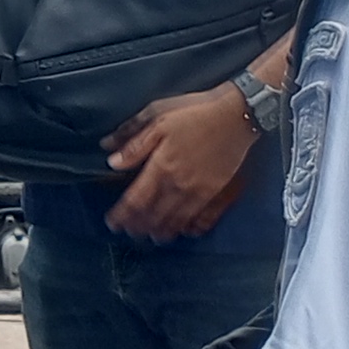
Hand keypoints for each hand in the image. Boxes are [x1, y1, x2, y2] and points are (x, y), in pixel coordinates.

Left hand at [102, 84, 259, 239]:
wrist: (237, 115)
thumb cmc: (195, 112)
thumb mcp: (157, 117)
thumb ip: (133, 141)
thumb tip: (110, 160)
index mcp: (161, 166)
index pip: (135, 200)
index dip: (121, 215)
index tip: (112, 222)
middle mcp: (178, 186)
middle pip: (153, 216)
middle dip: (138, 227)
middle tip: (128, 231)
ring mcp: (200, 193)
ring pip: (176, 222)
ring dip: (161, 232)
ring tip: (152, 236)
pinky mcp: (219, 194)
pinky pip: (203, 221)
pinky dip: (191, 229)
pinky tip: (185, 231)